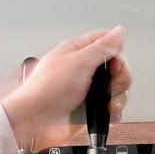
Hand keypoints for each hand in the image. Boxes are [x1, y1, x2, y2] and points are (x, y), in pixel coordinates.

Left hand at [0, 25, 131, 148]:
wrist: (34, 121)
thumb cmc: (46, 91)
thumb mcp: (78, 63)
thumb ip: (101, 47)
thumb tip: (119, 31)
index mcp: (79, 51)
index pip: (110, 43)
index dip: (118, 54)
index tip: (114, 67)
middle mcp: (84, 68)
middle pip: (117, 67)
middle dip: (120, 79)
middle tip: (109, 88)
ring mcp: (87, 88)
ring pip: (116, 88)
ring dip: (117, 98)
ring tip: (106, 105)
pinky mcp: (89, 107)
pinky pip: (110, 107)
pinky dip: (113, 112)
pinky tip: (106, 114)